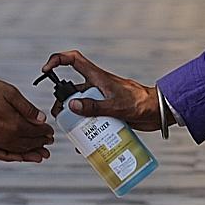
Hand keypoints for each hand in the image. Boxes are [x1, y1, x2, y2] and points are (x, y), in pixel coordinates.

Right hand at [0, 76, 53, 163]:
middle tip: (48, 143)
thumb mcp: (9, 92)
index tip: (50, 132)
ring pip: (17, 152)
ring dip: (30, 153)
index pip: (35, 131)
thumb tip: (41, 118)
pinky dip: (13, 157)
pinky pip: (2, 155)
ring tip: (40, 156)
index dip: (45, 132)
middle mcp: (6, 138)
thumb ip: (27, 108)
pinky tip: (18, 158)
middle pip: (28, 143)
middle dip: (40, 143)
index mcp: (14, 125)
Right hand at [40, 50, 160, 132]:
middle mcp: (97, 86)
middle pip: (73, 90)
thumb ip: (94, 107)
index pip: (73, 60)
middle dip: (63, 102)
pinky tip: (86, 144)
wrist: (159, 111)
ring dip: (75, 118)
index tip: (46, 70)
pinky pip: (93, 118)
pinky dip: (88, 128)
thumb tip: (72, 106)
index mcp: (97, 77)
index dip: (57, 60)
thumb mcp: (116, 106)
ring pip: (82, 106)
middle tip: (59, 117)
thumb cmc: (141, 103)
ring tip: (72, 133)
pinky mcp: (108, 111)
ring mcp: (102, 99)